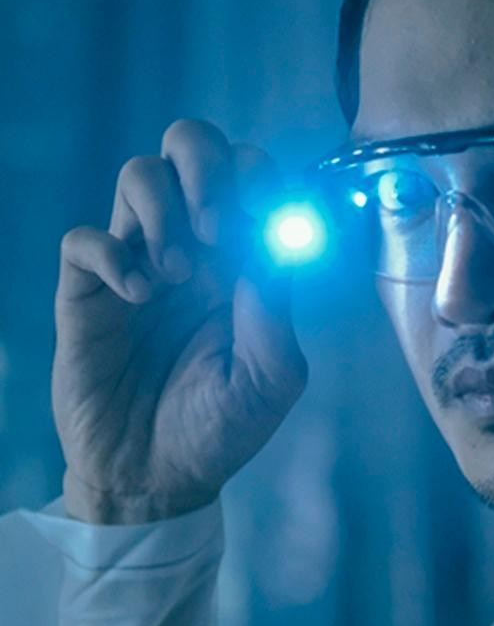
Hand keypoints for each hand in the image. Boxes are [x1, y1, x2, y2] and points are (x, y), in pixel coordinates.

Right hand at [53, 119, 309, 523]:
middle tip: (215, 225)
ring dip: (162, 209)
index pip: (253, 174)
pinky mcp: (88, 291)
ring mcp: (138, 262)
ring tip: (174, 275)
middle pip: (192, 147)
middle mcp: (193, 246)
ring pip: (138, 173)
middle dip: (208, 165)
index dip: (260, 175)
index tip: (263, 217)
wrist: (157, 479)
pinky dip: (111, 254)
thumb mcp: (271, 378)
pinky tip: (137, 298)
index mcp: (244, 257)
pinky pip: (85, 238)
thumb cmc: (220, 428)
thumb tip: (276, 236)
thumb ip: (276, 307)